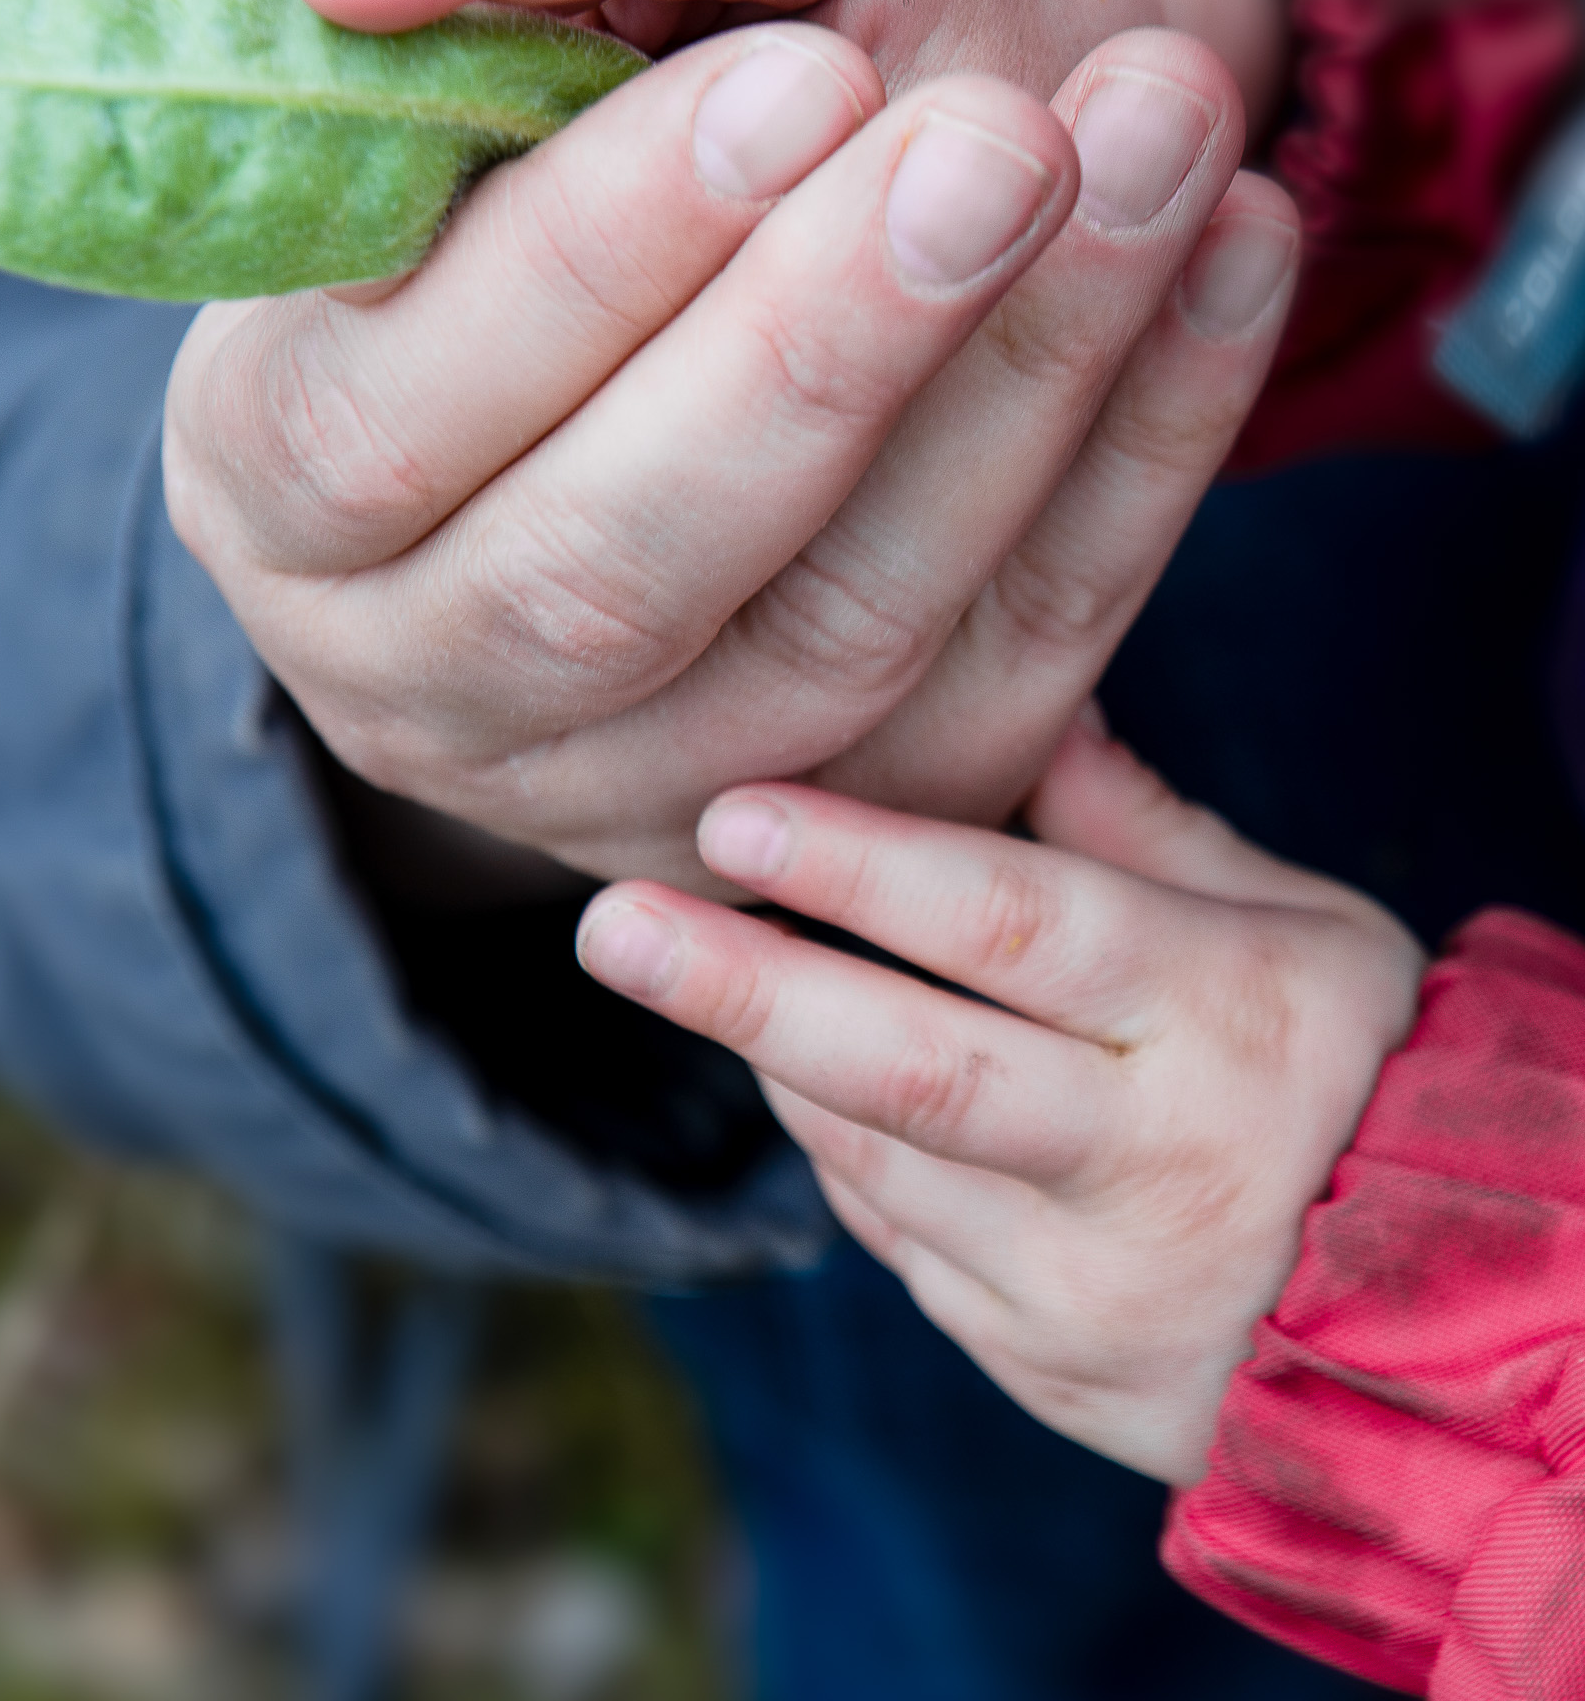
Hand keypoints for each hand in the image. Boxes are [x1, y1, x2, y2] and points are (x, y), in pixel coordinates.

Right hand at [165, 18, 1297, 888]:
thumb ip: (454, 79)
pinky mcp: (831, 804)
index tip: (795, 79)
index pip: (395, 417)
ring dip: (1032, 389)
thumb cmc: (479, 237)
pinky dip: (1140, 460)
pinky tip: (1229, 259)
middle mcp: (421, 685)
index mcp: (270, 499)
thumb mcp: (421, 147)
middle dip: (823, 352)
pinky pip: (1010, 664)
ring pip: (842, 639)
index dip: (592, 260)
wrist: (571, 430)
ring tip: (1162, 144)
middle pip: (612, 572)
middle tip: (1001, 137)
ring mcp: (627, 786)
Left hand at [575, 716, 1424, 1484]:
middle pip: (917, 1071)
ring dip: (782, 1062)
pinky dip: (847, 1159)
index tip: (730, 812)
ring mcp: (1094, 1290)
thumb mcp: (1301, 928)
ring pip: (879, 1163)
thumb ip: (1145, 827)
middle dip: (746, 991)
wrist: (1457, 1331)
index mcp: (1227, 1018)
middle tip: (612, 926)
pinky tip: (826, 1093)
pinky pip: (900, 1247)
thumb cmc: (1362, 1074)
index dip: (867, 867)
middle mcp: (1155, 1162)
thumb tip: (1030, 704)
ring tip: (715, 973)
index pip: (1019, 925)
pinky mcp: (1047, 1366)